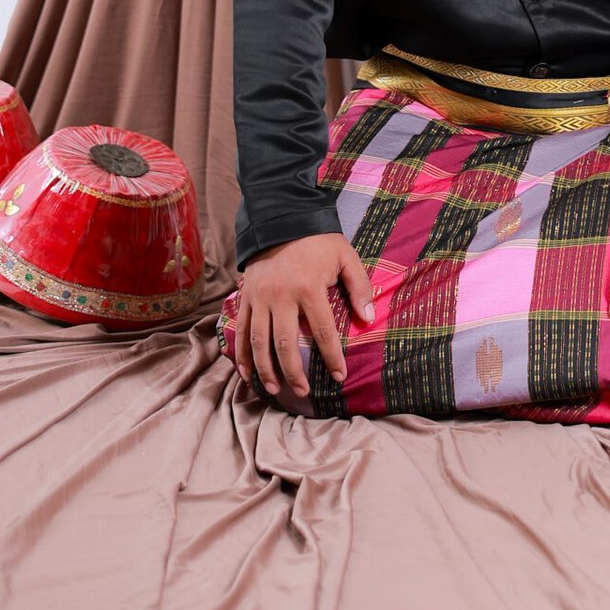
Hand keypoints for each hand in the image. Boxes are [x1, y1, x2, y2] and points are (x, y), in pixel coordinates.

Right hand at [233, 232, 375, 398]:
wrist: (281, 218)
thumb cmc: (318, 240)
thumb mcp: (345, 256)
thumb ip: (359, 286)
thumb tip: (368, 318)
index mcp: (309, 288)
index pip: (323, 332)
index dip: (332, 357)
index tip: (339, 376)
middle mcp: (282, 296)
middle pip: (286, 344)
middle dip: (294, 372)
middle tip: (303, 391)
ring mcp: (260, 298)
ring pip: (259, 342)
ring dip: (266, 369)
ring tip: (275, 389)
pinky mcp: (246, 297)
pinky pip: (242, 331)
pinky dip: (242, 354)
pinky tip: (247, 373)